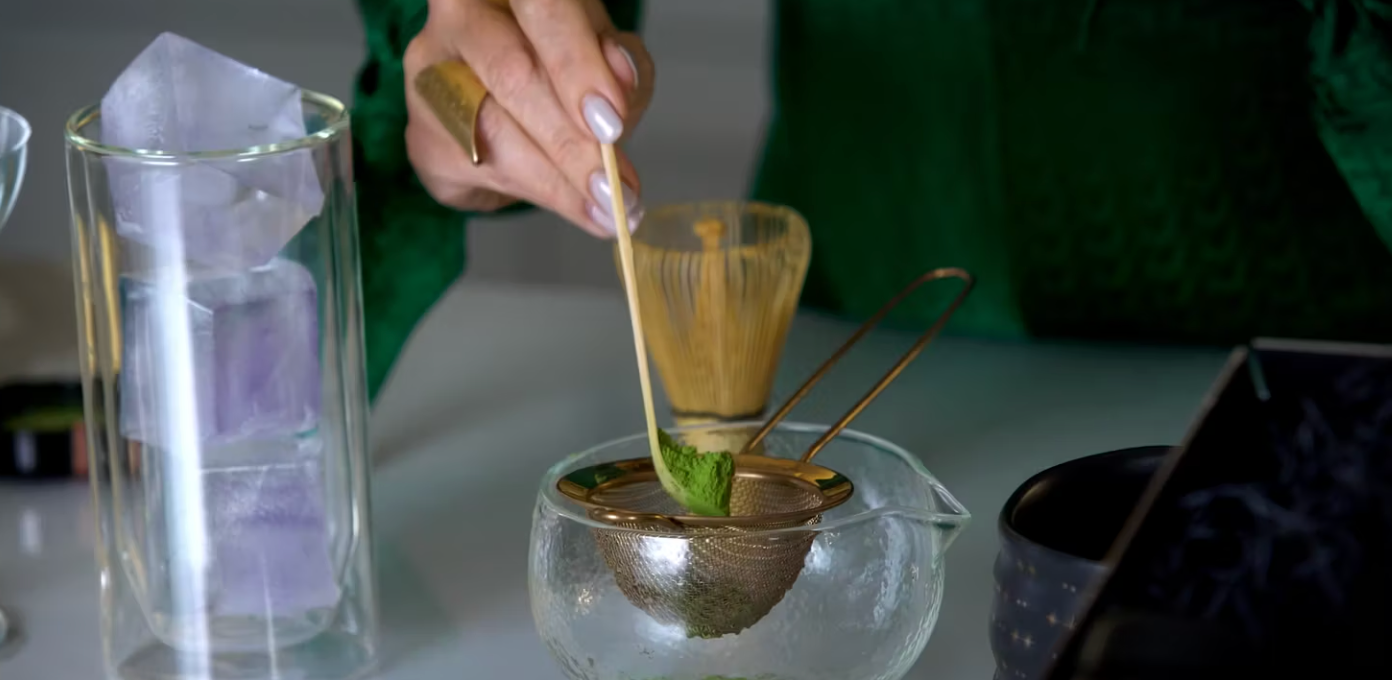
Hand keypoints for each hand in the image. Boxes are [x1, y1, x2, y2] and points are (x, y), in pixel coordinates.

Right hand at [403, 0, 655, 236]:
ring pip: (494, 134)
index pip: (540, 9)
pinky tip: (576, 204)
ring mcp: (429, 77)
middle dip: (569, 142)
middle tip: (615, 187)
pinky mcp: (422, 137)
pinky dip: (539, 193)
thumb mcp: (601, 47)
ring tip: (608, 206)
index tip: (610, 122)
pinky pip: (482, 173)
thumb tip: (619, 77)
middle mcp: (456, 17)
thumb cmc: (559, 55)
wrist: (503, 94)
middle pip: (510, 75)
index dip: (575, 64)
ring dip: (558, 181)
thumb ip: (617, 56)